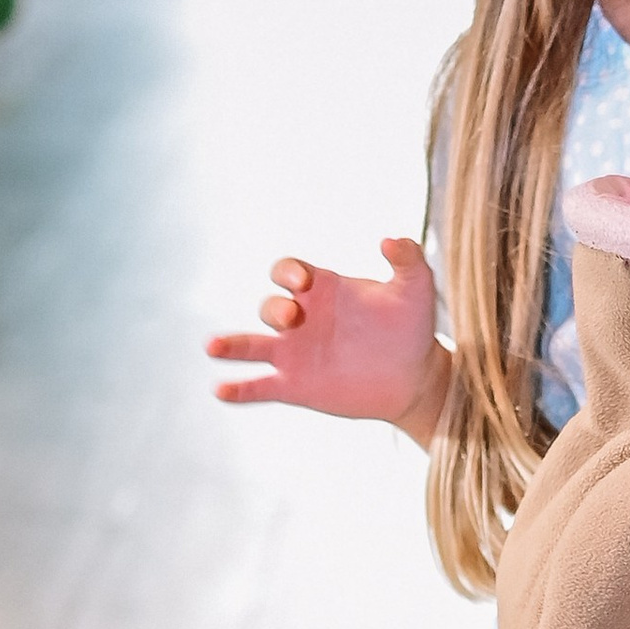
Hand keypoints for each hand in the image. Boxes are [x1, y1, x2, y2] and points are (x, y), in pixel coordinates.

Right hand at [209, 238, 446, 431]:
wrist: (414, 378)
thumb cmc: (413, 328)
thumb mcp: (416, 288)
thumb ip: (407, 258)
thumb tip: (389, 238)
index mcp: (322, 290)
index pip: (287, 270)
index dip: (287, 271)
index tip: (302, 281)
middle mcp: (302, 319)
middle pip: (268, 306)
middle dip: (273, 308)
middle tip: (291, 318)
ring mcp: (296, 354)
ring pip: (252, 346)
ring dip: (231, 345)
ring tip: (213, 347)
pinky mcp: (296, 387)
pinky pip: (260, 386)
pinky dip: (239, 388)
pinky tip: (221, 389)